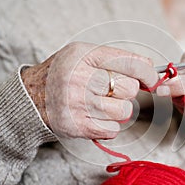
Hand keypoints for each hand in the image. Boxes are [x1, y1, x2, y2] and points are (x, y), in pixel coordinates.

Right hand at [21, 42, 157, 138]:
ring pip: (124, 111)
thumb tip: (149, 70)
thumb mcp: (83, 55)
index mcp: (83, 56)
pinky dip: (109, 125)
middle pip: (129, 89)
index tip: (153, 80)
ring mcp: (77, 104)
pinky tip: (95, 117)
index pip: (130, 62)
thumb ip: (115, 58)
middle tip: (112, 90)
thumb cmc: (64, 74)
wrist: (32, 97)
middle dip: (127, 91)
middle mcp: (79, 78)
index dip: (148, 72)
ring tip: (101, 104)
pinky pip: (113, 129)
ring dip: (118, 110)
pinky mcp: (77, 126)